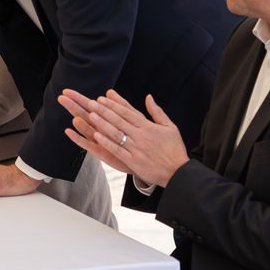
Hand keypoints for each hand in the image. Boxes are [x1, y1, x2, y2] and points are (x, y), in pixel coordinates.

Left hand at [59, 88, 187, 186]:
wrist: (179, 173)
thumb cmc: (174, 149)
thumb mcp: (170, 127)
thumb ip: (157, 112)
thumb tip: (148, 97)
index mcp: (149, 127)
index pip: (128, 112)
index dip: (114, 105)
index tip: (102, 98)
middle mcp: (141, 136)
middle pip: (119, 120)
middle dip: (104, 111)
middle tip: (90, 103)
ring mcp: (136, 148)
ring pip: (116, 134)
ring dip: (102, 124)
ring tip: (90, 116)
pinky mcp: (133, 161)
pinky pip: (117, 150)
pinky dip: (107, 142)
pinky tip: (96, 136)